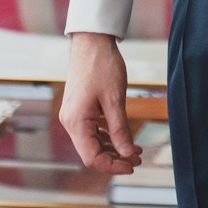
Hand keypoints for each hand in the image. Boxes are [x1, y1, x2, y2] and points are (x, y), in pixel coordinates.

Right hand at [58, 33, 141, 174]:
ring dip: (112, 148)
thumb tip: (127, 154)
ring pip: (91, 142)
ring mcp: (72, 115)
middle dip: (114, 158)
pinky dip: (106, 137)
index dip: (112, 166)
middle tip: (137, 159)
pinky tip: (122, 138)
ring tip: (134, 150)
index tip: (132, 166)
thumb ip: (120, 130)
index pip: (91, 157)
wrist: (91, 41)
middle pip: (90, 153)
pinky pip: (90, 130)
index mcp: (76, 121)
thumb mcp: (115, 100)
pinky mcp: (78, 109)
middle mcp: (70, 122)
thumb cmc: (102, 66)